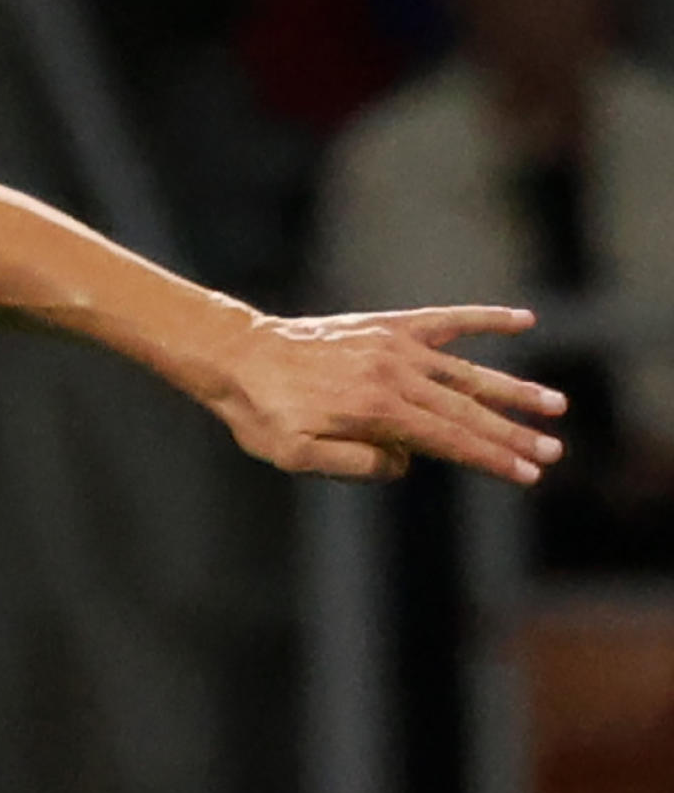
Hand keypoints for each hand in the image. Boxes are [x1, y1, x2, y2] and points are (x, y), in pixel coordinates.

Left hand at [215, 307, 566, 484]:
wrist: (238, 356)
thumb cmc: (262, 413)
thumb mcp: (294, 456)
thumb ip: (353, 464)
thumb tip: (406, 462)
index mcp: (375, 412)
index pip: (449, 440)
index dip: (491, 458)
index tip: (527, 473)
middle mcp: (394, 376)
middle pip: (466, 411)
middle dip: (512, 434)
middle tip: (554, 452)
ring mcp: (395, 347)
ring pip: (466, 372)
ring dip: (512, 389)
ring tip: (554, 403)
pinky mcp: (388, 325)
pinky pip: (446, 321)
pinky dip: (484, 319)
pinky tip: (524, 320)